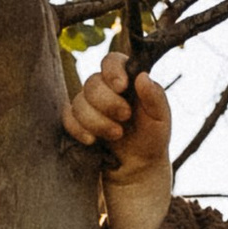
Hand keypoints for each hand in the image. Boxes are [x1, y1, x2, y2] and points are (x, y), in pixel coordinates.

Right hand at [62, 43, 173, 228]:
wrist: (137, 168)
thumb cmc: (151, 140)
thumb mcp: (160, 120)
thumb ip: (155, 97)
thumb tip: (141, 75)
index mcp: (127, 80)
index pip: (112, 60)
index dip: (112, 71)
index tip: (122, 87)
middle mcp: (105, 88)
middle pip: (92, 82)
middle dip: (107, 103)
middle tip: (125, 118)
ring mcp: (88, 104)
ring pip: (78, 101)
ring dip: (97, 121)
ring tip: (116, 135)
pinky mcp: (76, 121)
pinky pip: (67, 117)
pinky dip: (78, 129)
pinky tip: (92, 141)